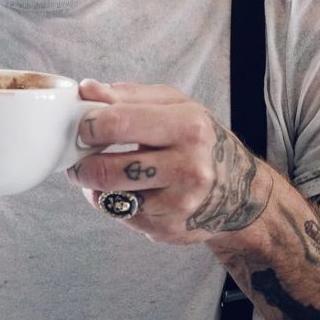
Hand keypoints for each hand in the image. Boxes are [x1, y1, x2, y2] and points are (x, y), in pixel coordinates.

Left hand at [67, 80, 273, 244]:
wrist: (241, 192)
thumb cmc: (199, 139)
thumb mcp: (172, 105)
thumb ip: (126, 96)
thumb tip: (85, 89)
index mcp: (188, 126)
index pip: (117, 123)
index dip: (88, 125)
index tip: (83, 126)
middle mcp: (188, 167)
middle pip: (107, 169)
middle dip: (81, 164)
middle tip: (78, 157)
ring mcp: (179, 203)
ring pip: (109, 197)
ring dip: (93, 186)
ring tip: (97, 173)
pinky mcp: (169, 229)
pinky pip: (121, 215)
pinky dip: (113, 202)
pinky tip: (126, 190)